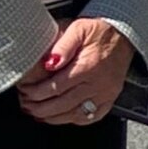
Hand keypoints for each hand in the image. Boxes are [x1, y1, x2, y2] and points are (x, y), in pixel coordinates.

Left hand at [19, 18, 134, 126]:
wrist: (123, 35)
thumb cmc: (98, 32)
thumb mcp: (77, 29)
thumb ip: (62, 45)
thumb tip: (49, 63)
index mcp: (89, 67)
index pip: (56, 87)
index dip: (36, 93)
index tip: (24, 90)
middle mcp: (99, 84)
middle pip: (63, 104)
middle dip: (39, 107)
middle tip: (25, 103)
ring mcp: (105, 94)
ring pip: (74, 114)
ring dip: (52, 116)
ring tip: (36, 112)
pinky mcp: (109, 100)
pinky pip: (89, 117)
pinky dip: (71, 120)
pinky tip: (58, 116)